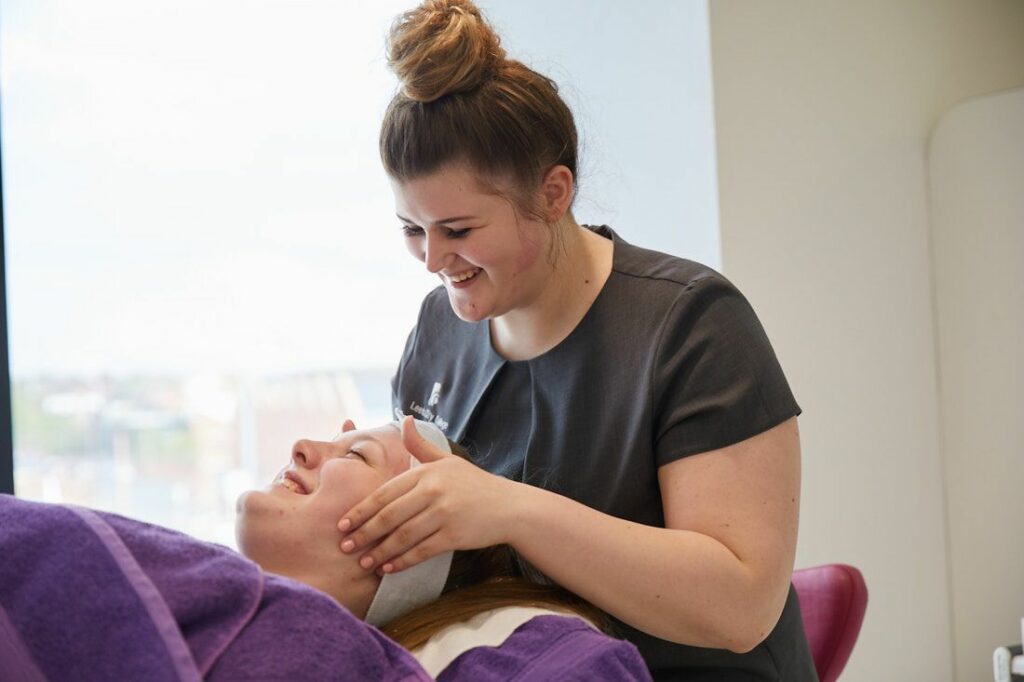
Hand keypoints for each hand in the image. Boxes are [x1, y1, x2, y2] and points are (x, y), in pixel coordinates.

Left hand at [337, 416, 517, 573]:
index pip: (385, 493)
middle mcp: (432, 491)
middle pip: (389, 516)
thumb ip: (420, 444)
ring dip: (379, 552)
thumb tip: (403, 420)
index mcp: (426, 472)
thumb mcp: (447, 460)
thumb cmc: (474, 483)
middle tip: (345, 547)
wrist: (508, 506)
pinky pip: (421, 551)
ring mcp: (443, 514)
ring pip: (402, 536)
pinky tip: (388, 568)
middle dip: (363, 533)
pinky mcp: (454, 535)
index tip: (342, 524)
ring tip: (363, 563)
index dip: (361, 510)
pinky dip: (402, 561)